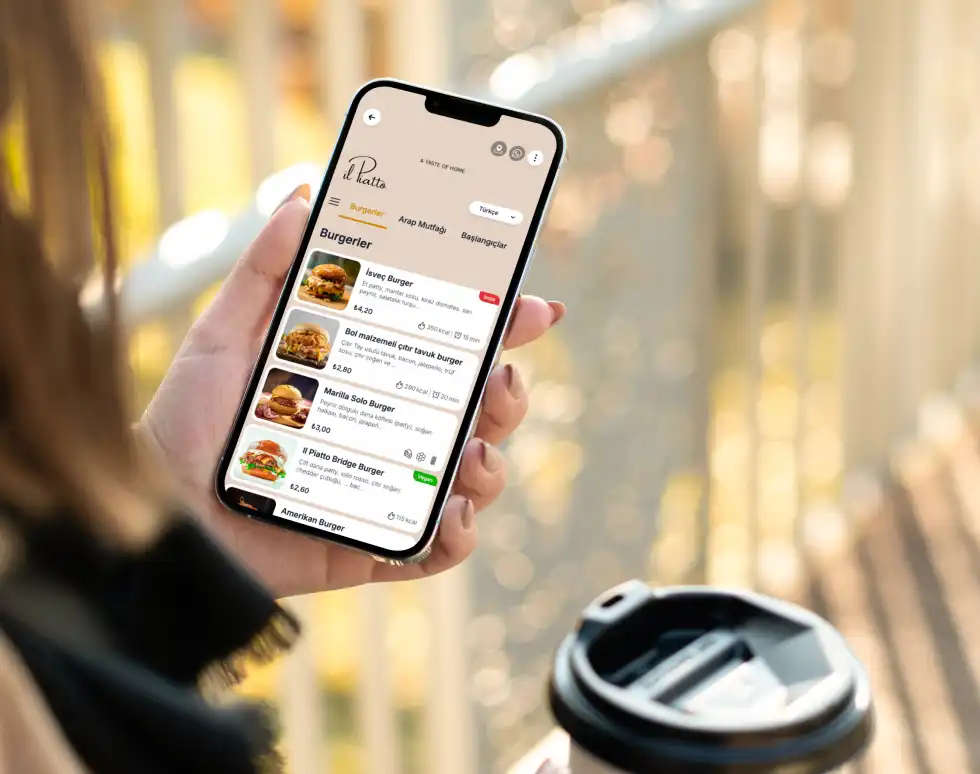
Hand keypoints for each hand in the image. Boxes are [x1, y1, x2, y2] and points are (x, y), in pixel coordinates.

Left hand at [140, 186, 564, 597]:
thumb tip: (304, 198)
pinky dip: (459, 535)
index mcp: (369, 377)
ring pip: (474, 476)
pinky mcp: (374, 546)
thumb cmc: (187, 421)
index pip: (449, 348)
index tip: (530, 307)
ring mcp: (389, 489)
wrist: (157, 508)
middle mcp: (390, 431)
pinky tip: (451, 513)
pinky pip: (437, 548)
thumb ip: (263, 270)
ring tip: (474, 452)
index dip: (500, 326)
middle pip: (478, 410)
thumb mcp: (223, 334)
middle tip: (502, 376)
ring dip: (494, 462)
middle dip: (510, 393)